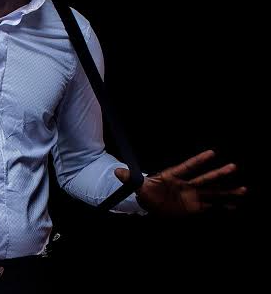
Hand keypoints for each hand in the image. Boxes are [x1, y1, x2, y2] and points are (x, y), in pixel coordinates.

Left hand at [115, 150, 246, 215]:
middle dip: (219, 174)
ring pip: (212, 192)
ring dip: (228, 192)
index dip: (199, 160)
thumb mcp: (138, 186)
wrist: (150, 202)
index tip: (212, 153)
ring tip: (244, 189)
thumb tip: (117, 171)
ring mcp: (192, 196)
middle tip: (234, 167)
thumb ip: (131, 178)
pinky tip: (236, 205)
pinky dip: (223, 206)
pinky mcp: (195, 207)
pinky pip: (212, 207)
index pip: (188, 167)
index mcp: (174, 176)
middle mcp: (186, 185)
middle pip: (205, 179)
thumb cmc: (145, 191)